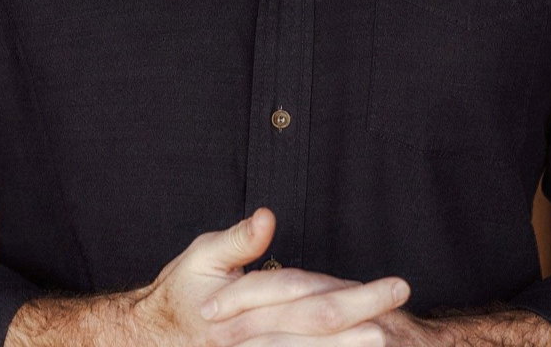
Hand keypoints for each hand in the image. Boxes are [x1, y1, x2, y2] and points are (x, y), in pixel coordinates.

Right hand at [129, 205, 415, 344]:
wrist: (153, 339)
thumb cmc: (183, 291)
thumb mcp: (203, 256)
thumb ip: (237, 240)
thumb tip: (268, 217)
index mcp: (237, 306)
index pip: (298, 293)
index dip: (343, 289)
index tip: (385, 287)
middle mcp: (246, 339)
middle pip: (312, 327)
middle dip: (360, 317)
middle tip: (398, 311)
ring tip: (388, 340)